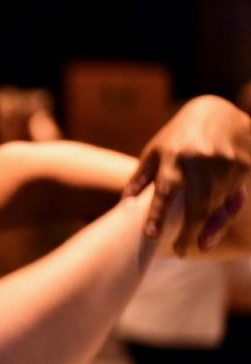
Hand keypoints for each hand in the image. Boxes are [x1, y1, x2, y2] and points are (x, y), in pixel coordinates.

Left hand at [123, 95, 250, 254]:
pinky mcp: (243, 166)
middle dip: (188, 232)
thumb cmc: (179, 135)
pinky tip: (216, 226)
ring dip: (209, 227)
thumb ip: (141, 176)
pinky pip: (235, 198)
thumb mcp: (155, 150)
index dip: (158, 214)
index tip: (151, 235)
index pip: (164, 191)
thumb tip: (124, 202)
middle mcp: (200, 162)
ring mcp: (224, 164)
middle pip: (196, 204)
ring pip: (217, 204)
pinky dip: (225, 213)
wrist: (218, 111)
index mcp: (173, 157)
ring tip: (198, 243)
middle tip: (180, 251)